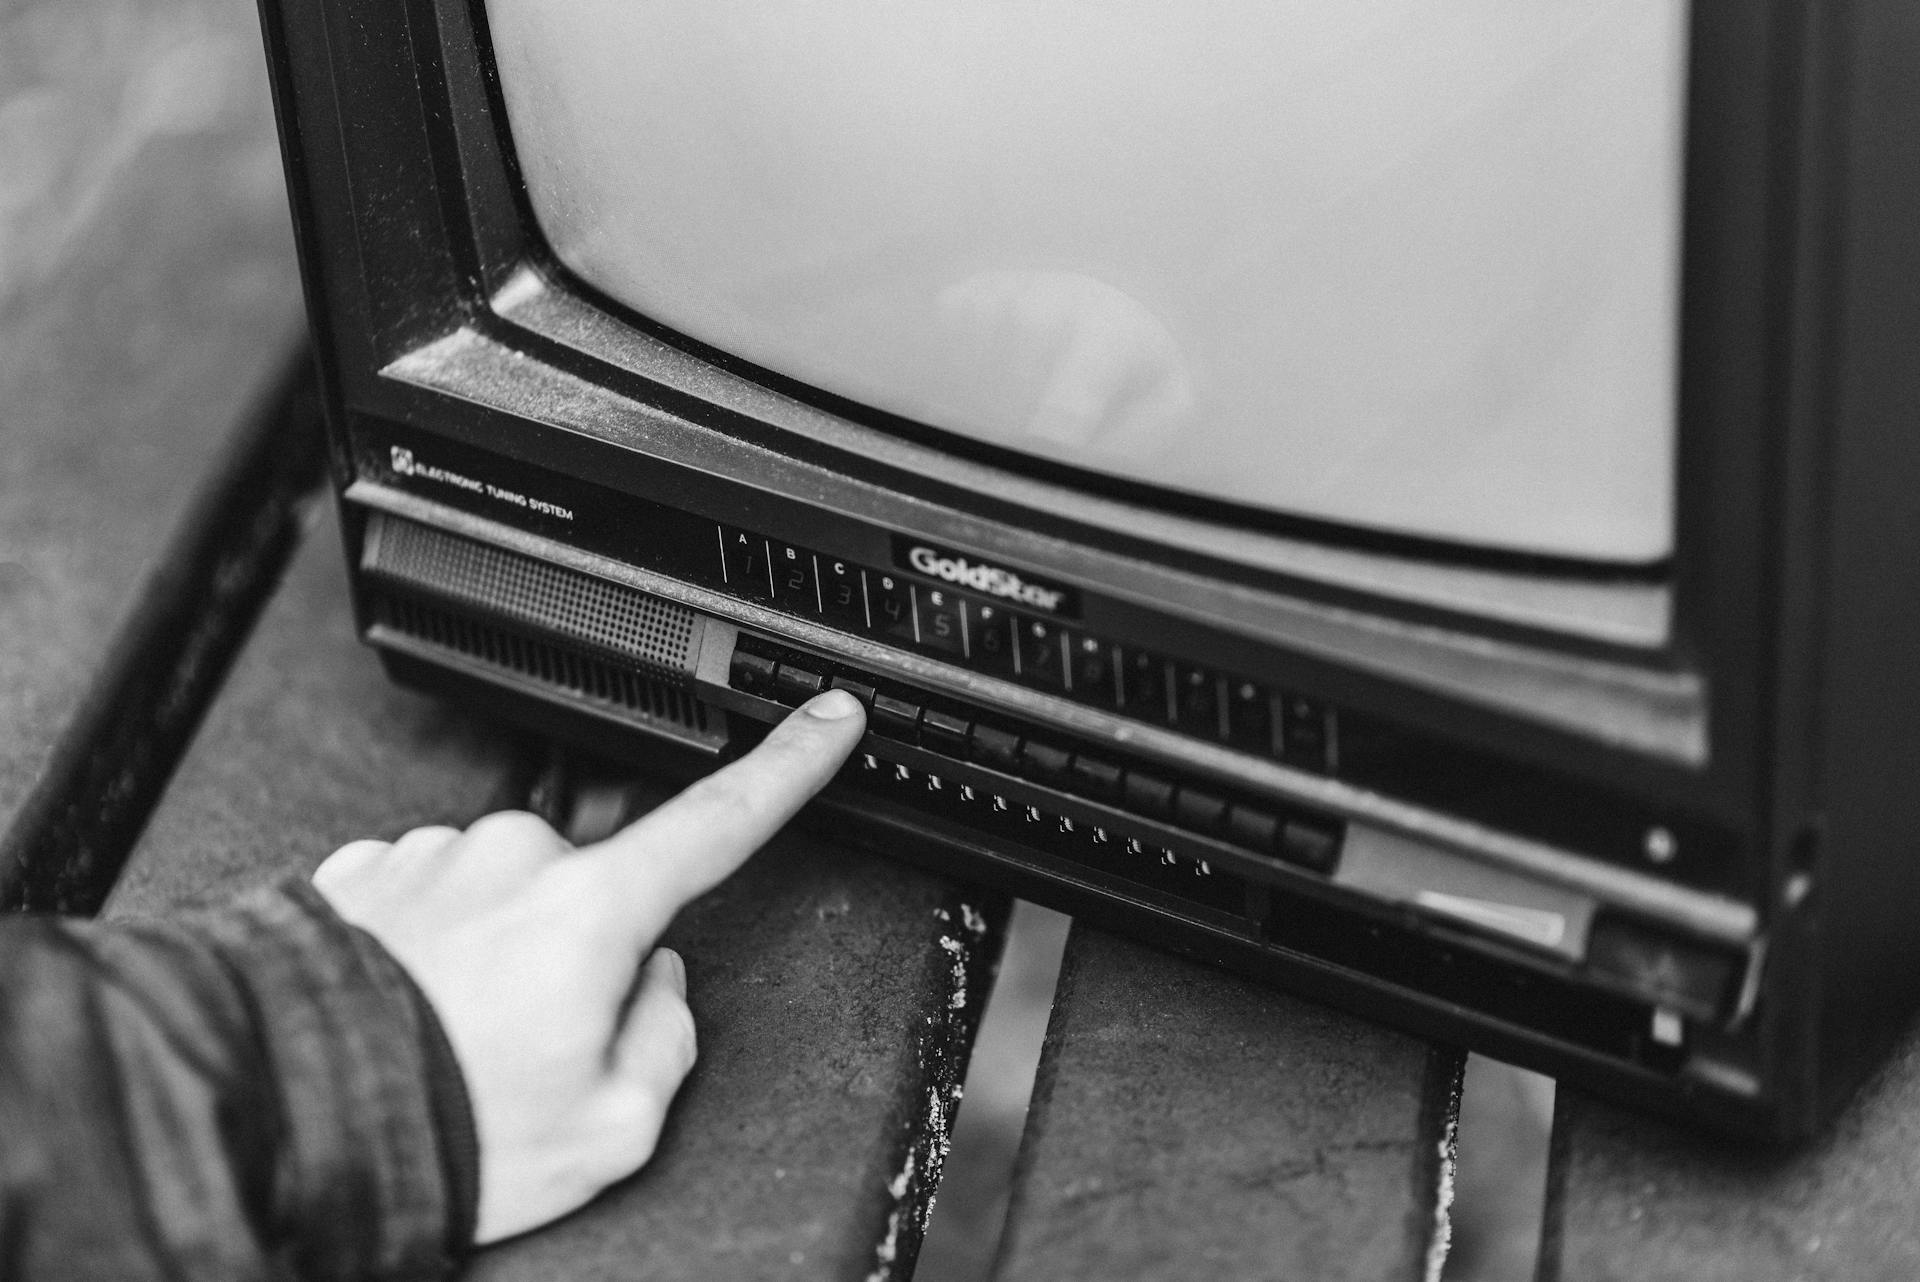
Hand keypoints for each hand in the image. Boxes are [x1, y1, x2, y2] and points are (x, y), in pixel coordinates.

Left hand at [311, 690, 866, 1242]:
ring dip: (493, 963)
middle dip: (578, 962)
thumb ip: (667, 1040)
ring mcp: (432, 859)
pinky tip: (403, 1021)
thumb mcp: (611, 1131)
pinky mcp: (362, 874)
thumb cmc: (443, 1132)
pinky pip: (428, 908)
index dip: (788, 765)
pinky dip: (427, 959)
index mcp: (593, 910)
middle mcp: (514, 860)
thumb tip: (654, 985)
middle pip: (594, 897)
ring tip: (447, 1049)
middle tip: (527, 1056)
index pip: (721, 820)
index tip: (827, 718)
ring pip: (506, 903)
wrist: (281, 1121)